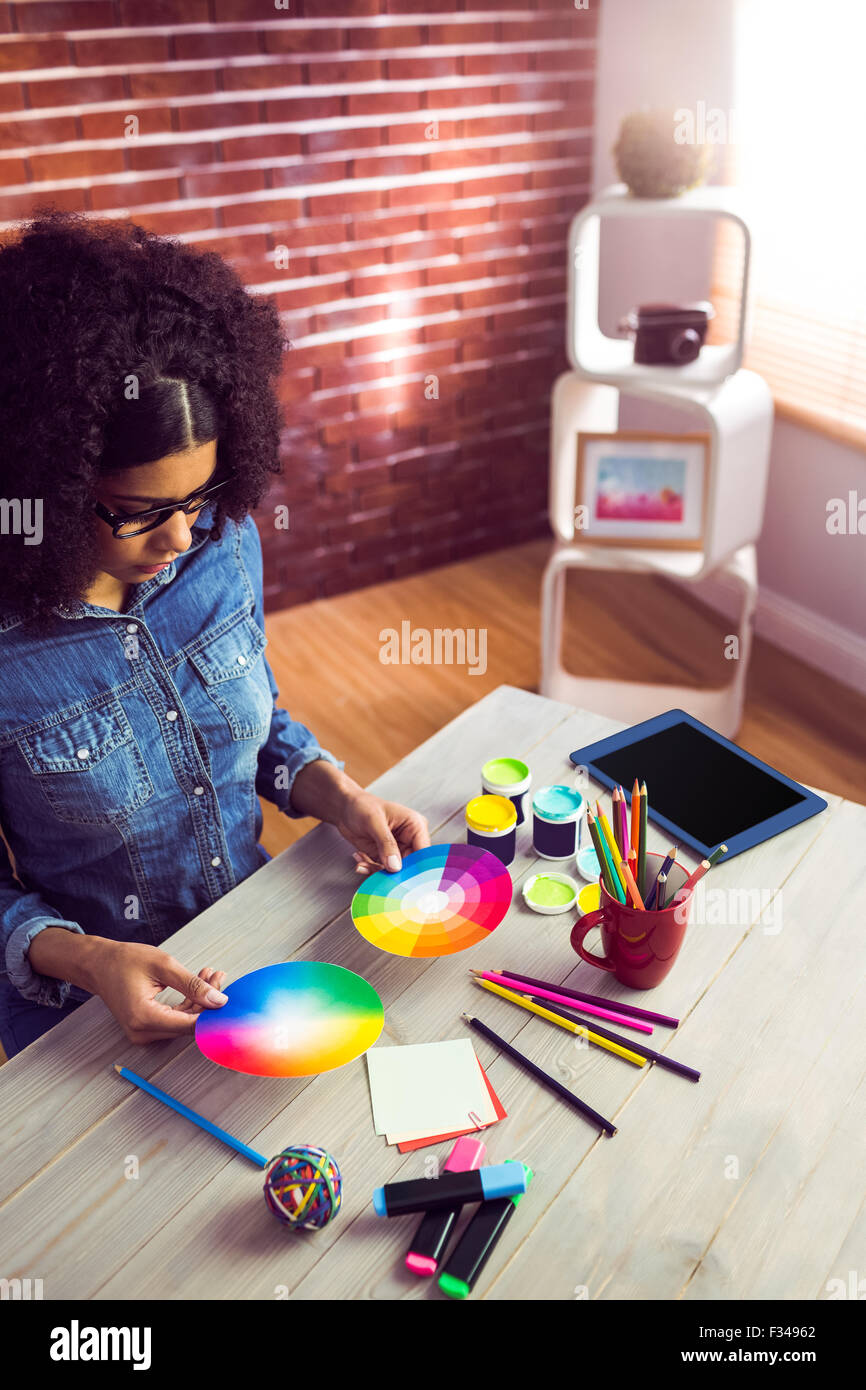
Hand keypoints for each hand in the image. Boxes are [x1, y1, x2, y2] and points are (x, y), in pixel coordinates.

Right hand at [87, 939, 228, 1044]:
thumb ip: (193, 985)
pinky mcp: (146, 1028)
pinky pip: (175, 1020)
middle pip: (188, 1024)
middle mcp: (142, 1032)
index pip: (190, 1025)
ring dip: (200, 1000)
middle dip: (208, 1002)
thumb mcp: (164, 966)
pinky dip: (189, 1003)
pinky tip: (199, 983)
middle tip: (219, 976)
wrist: (98, 965)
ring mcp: (143, 1032)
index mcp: (144, 1017)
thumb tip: (219, 1000)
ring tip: (210, 975)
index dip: (213, 1014)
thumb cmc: (125, 961)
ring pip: (184, 1022)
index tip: (230, 997)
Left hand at [334, 790, 429, 874]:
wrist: (345, 807)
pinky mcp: (384, 857)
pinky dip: (369, 869)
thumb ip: (386, 843)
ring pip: (395, 872)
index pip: (424, 852)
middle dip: (393, 873)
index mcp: (415, 826)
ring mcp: (397, 850)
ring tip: (361, 863)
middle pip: (410, 866)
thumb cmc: (362, 806)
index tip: (401, 876)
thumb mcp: (374, 821)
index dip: (416, 867)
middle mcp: (409, 840)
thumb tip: (395, 867)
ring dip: (377, 871)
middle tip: (376, 872)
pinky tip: (359, 859)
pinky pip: (382, 870)